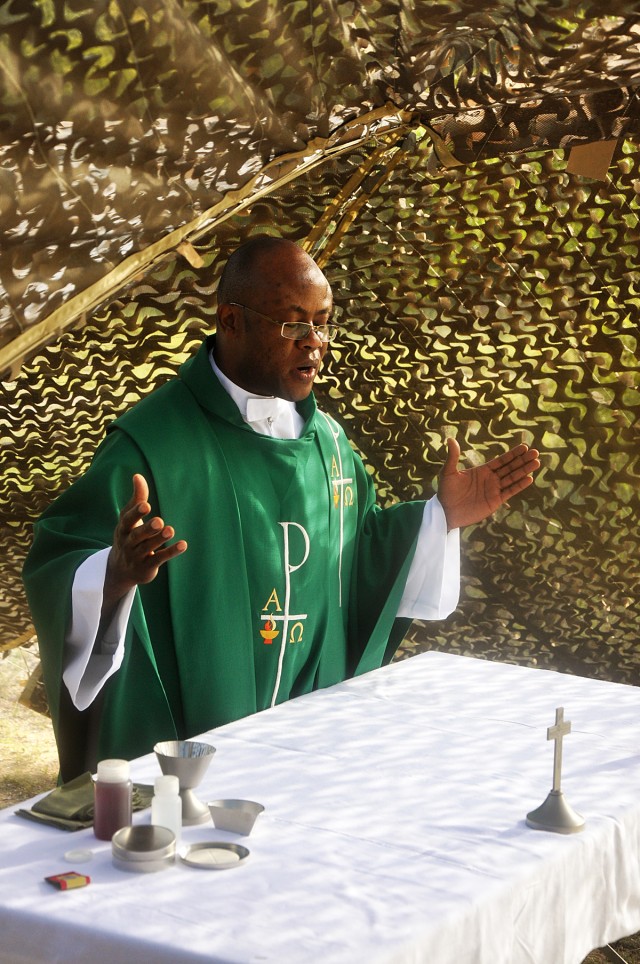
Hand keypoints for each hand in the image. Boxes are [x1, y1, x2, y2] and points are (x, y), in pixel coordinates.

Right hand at [102, 474, 186, 616]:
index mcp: (123, 529)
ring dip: (159, 539)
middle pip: (137, 536)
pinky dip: (171, 552)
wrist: (120, 570)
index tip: (145, 505)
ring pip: (148, 548)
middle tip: (159, 521)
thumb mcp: (129, 518)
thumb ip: (136, 498)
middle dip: (148, 529)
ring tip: (170, 530)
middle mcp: (128, 543)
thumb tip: (137, 475)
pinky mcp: (147, 567)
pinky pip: (159, 559)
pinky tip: (183, 544)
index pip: (127, 520)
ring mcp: (136, 556)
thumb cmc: (128, 535)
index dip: (136, 513)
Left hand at [438, 437, 539, 530]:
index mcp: (482, 470)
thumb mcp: (448, 472)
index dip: (513, 454)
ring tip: (536, 463)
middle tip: (536, 452)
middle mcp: (490, 479)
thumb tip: (450, 439)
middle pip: (510, 468)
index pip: (501, 460)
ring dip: (524, 471)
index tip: (524, 446)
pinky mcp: (495, 501)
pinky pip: (510, 492)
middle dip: (523, 460)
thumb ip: (453, 457)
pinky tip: (529, 478)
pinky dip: (519, 486)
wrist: (446, 512)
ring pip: (513, 478)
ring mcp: (494, 490)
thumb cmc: (446, 492)